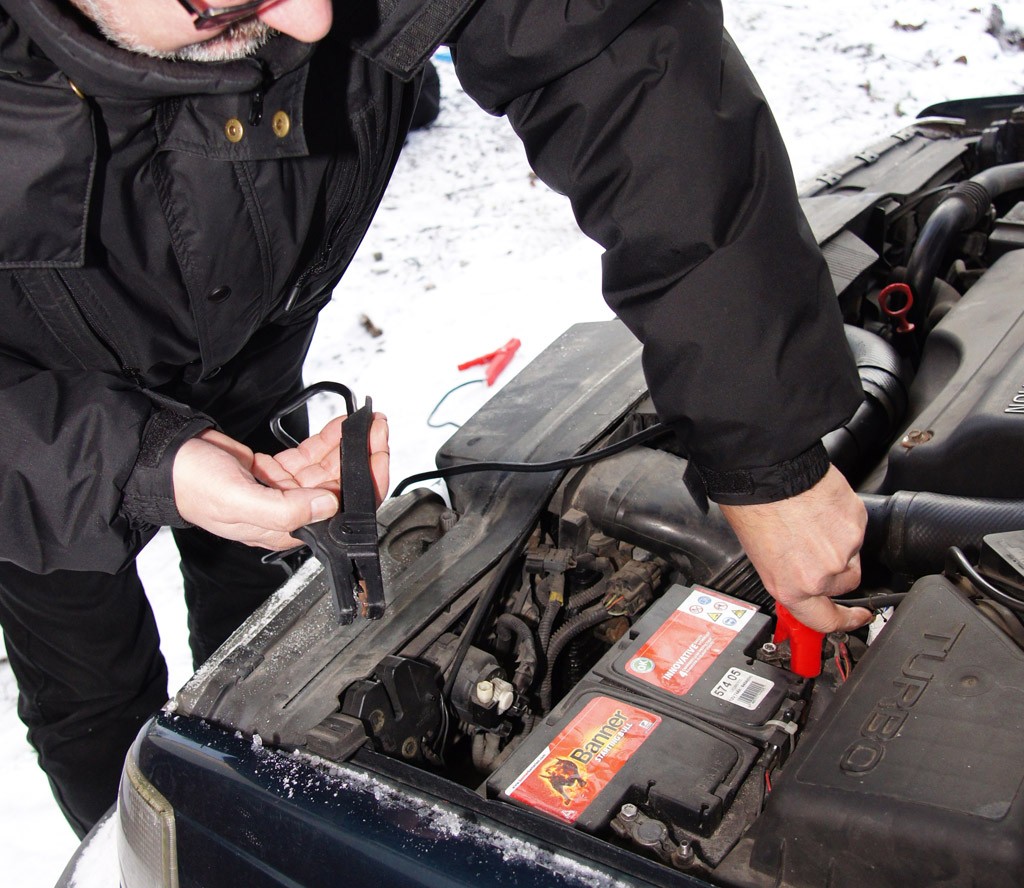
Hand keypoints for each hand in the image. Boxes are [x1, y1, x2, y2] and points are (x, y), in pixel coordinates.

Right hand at [172, 414, 389, 549]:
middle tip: (377, 428)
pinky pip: (310, 456)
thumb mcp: (237, 499)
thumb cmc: (191, 486)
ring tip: (366, 421)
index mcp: (284, 529)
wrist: (163, 461)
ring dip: (348, 445)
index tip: (378, 454)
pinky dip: (327, 440)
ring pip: (328, 469)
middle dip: (363, 457)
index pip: (340, 513)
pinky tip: (339, 426)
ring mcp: (284, 491)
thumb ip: (285, 508)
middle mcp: (289, 512)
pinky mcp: (276, 472)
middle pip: (340, 487)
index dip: (365, 483)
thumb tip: (329, 505)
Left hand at [719, 465, 870, 633]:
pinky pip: (855, 527)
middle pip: (844, 583)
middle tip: (812, 544)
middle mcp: (821, 575)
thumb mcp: (760, 555)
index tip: (857, 617)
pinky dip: (842, 520)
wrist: (765, 472)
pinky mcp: (856, 523)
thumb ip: (788, 575)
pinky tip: (820, 508)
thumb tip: (799, 575)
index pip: (826, 620)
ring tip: (810, 521)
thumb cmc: (752, 508)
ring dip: (838, 542)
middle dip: (834, 568)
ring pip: (852, 554)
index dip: (845, 621)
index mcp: (792, 588)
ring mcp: (843, 550)